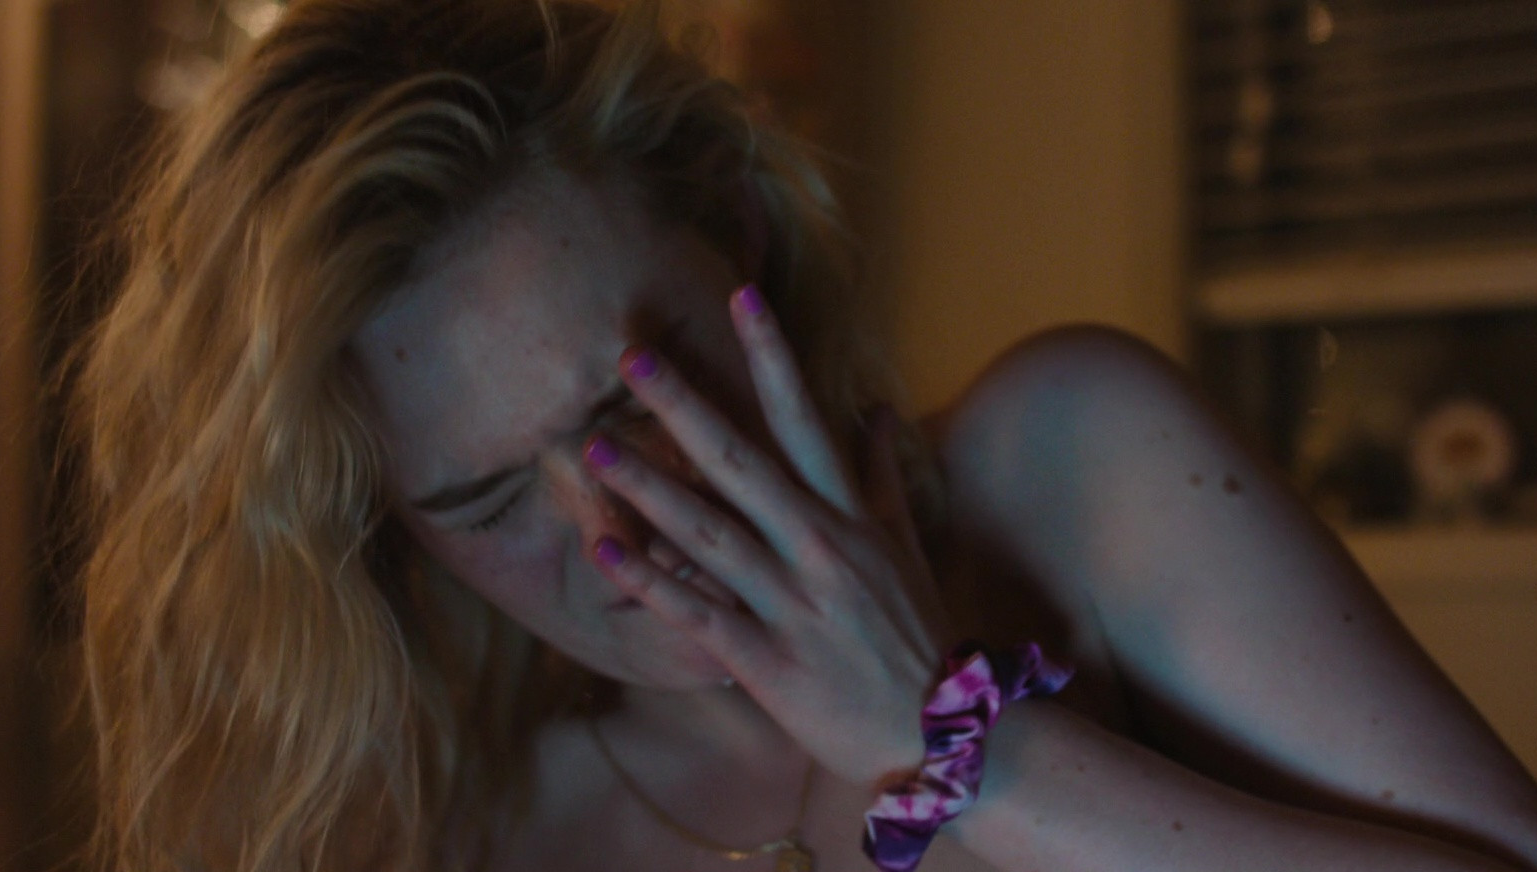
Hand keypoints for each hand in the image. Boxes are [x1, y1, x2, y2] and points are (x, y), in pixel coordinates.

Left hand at [578, 283, 948, 785]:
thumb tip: (872, 408)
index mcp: (848, 514)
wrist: (942, 729)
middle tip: (632, 354)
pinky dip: (651, 584)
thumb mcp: (905, 544)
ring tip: (594, 447)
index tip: (741, 295)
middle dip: (685, 405)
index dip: (772, 355)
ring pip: (710, 533)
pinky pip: (699, 614)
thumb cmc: (918, 632)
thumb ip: (878, 475)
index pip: (804, 417)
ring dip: (649, 488)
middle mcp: (818, 546)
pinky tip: (605, 554)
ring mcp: (791, 603)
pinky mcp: (767, 660)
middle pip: (741, 461)